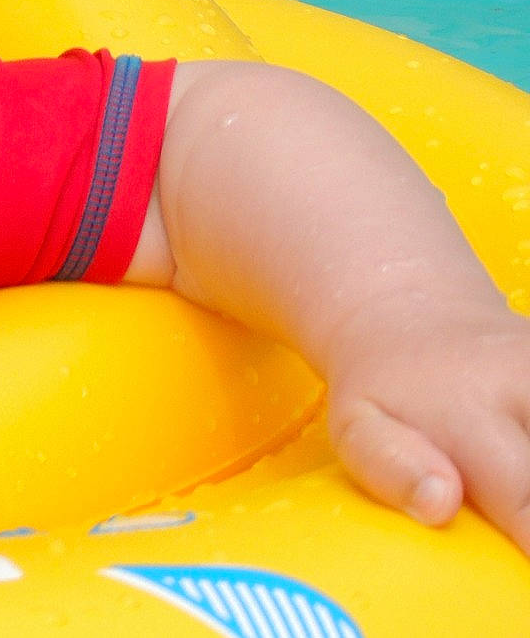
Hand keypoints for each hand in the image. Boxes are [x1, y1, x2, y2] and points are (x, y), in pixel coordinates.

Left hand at [325, 301, 529, 551]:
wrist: (415, 315)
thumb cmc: (386, 392)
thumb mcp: (358, 426)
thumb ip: (388, 467)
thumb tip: (439, 505)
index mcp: (468, 410)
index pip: (526, 503)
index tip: (523, 558)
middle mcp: (526, 386)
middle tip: (510, 504)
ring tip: (516, 477)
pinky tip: (528, 456)